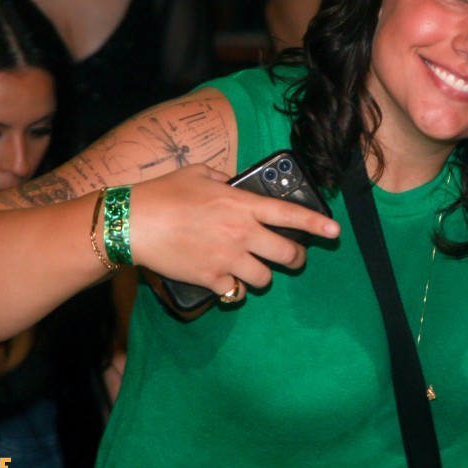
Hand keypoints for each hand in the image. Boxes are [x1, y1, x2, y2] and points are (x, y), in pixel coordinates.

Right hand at [127, 165, 339, 299]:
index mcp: (242, 205)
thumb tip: (234, 184)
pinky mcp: (211, 279)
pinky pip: (236, 292)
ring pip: (266, 278)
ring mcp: (228, 259)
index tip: (334, 232)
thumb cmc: (164, 194)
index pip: (290, 215)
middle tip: (292, 257)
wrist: (133, 223)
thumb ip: (224, 179)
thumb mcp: (199, 174)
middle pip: (287, 253)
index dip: (316, 224)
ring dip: (263, 275)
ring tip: (253, 268)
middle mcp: (241, 233)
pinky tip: (228, 282)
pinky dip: (235, 290)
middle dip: (295, 257)